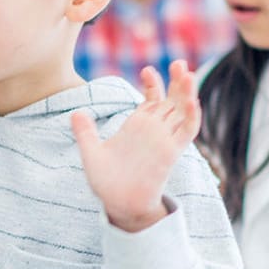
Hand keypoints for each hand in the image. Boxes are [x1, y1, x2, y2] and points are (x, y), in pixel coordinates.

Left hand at [72, 61, 199, 232]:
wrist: (117, 205)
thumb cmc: (107, 182)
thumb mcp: (91, 152)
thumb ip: (85, 132)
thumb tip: (76, 113)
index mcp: (137, 127)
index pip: (152, 100)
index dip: (153, 84)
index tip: (147, 70)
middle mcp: (154, 131)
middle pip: (172, 100)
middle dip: (177, 82)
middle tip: (180, 62)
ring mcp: (164, 140)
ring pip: (182, 111)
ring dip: (187, 93)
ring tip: (188, 74)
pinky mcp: (171, 153)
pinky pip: (186, 132)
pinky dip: (191, 117)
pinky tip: (191, 101)